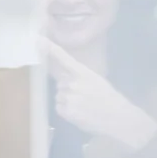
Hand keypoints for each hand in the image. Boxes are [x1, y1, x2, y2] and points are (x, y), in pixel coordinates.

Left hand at [42, 37, 156, 149]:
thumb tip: (66, 78)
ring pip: (59, 96)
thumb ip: (80, 77)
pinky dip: (66, 111)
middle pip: (60, 83)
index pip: (64, 59)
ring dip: (67, 100)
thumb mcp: (97, 81)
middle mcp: (73, 83)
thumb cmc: (109, 98)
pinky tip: (79, 112)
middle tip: (83, 96)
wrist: (118, 117)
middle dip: (68, 88)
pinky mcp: (66, 111)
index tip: (38, 40)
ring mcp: (69, 98)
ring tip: (83, 106)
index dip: (51, 49)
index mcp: (83, 73)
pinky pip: (59, 107)